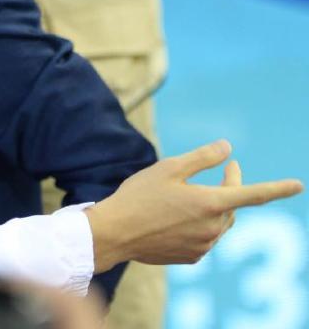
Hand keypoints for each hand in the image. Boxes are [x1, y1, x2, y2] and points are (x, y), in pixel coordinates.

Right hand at [84, 139, 303, 272]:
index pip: (253, 194)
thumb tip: (228, 148)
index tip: (299, 185)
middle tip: (226, 167)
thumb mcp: (170, 167)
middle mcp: (212, 229)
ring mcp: (202, 246)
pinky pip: (204, 237)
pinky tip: (178, 215)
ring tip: (194, 192)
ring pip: (219, 223)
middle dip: (232, 185)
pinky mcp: (190, 257)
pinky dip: (200, 223)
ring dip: (215, 206)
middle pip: (233, 205)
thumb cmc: (140, 195)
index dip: (278, 188)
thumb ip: (203, 158)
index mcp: (210, 203)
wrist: (116, 232)